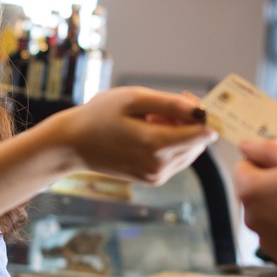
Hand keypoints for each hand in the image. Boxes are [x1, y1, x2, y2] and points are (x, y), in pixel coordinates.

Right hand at [46, 86, 215, 184]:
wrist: (73, 144)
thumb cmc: (100, 115)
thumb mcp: (134, 98)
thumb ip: (170, 103)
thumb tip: (201, 111)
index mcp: (156, 145)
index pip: (203, 134)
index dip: (201, 113)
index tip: (184, 97)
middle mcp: (160, 166)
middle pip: (198, 143)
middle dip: (189, 122)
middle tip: (162, 105)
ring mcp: (156, 176)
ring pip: (189, 151)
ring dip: (180, 133)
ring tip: (151, 118)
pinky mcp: (152, 179)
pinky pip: (176, 159)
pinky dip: (170, 144)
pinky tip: (148, 131)